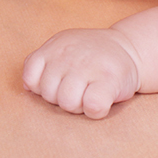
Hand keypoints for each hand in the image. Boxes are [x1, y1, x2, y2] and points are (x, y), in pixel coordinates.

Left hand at [22, 28, 140, 118]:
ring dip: (80, 106)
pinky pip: (92, 107)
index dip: (42, 88)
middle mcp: (69, 54)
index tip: (58, 84)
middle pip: (50, 95)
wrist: (129, 48)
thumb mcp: (61, 48)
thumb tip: (28, 87)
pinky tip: (101, 100)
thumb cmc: (90, 55)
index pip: (31, 78)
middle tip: (79, 89)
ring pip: (69, 103)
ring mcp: (89, 66)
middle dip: (62, 98)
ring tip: (89, 93)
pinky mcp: (109, 79)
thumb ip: (41, 63)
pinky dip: (95, 110)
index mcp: (54, 47)